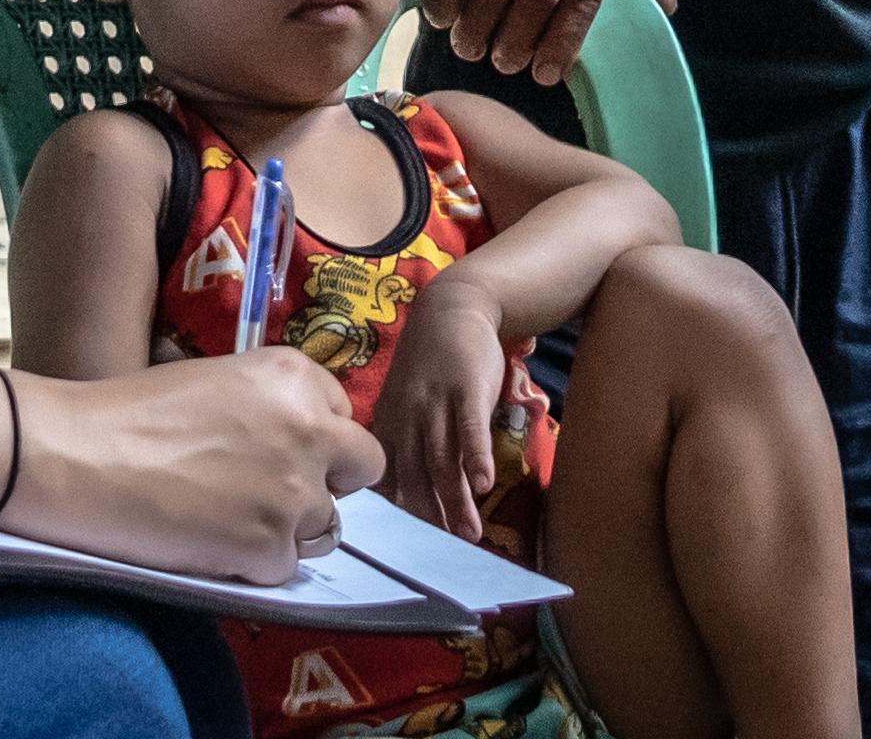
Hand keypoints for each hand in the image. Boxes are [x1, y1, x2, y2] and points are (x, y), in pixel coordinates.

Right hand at [0, 347, 384, 583]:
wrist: (80, 458)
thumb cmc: (132, 413)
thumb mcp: (220, 381)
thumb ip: (273, 408)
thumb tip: (299, 444)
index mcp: (297, 377)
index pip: (345, 415)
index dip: (314, 437)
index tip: (277, 449)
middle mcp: (312, 430)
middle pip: (360, 468)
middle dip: (326, 481)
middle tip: (273, 491)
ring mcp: (295, 494)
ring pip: (325, 524)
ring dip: (289, 527)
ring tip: (229, 519)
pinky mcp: (270, 549)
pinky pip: (285, 567)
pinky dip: (255, 564)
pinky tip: (211, 544)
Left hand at [370, 279, 508, 544]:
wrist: (451, 309)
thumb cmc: (429, 368)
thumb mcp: (403, 407)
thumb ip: (402, 450)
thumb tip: (400, 505)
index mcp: (387, 428)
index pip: (385, 482)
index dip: (393, 520)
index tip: (399, 556)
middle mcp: (406, 420)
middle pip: (414, 478)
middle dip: (427, 521)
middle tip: (438, 561)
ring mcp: (435, 404)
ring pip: (443, 460)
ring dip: (456, 500)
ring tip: (468, 535)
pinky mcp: (465, 387)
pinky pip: (470, 426)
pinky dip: (477, 455)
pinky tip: (485, 483)